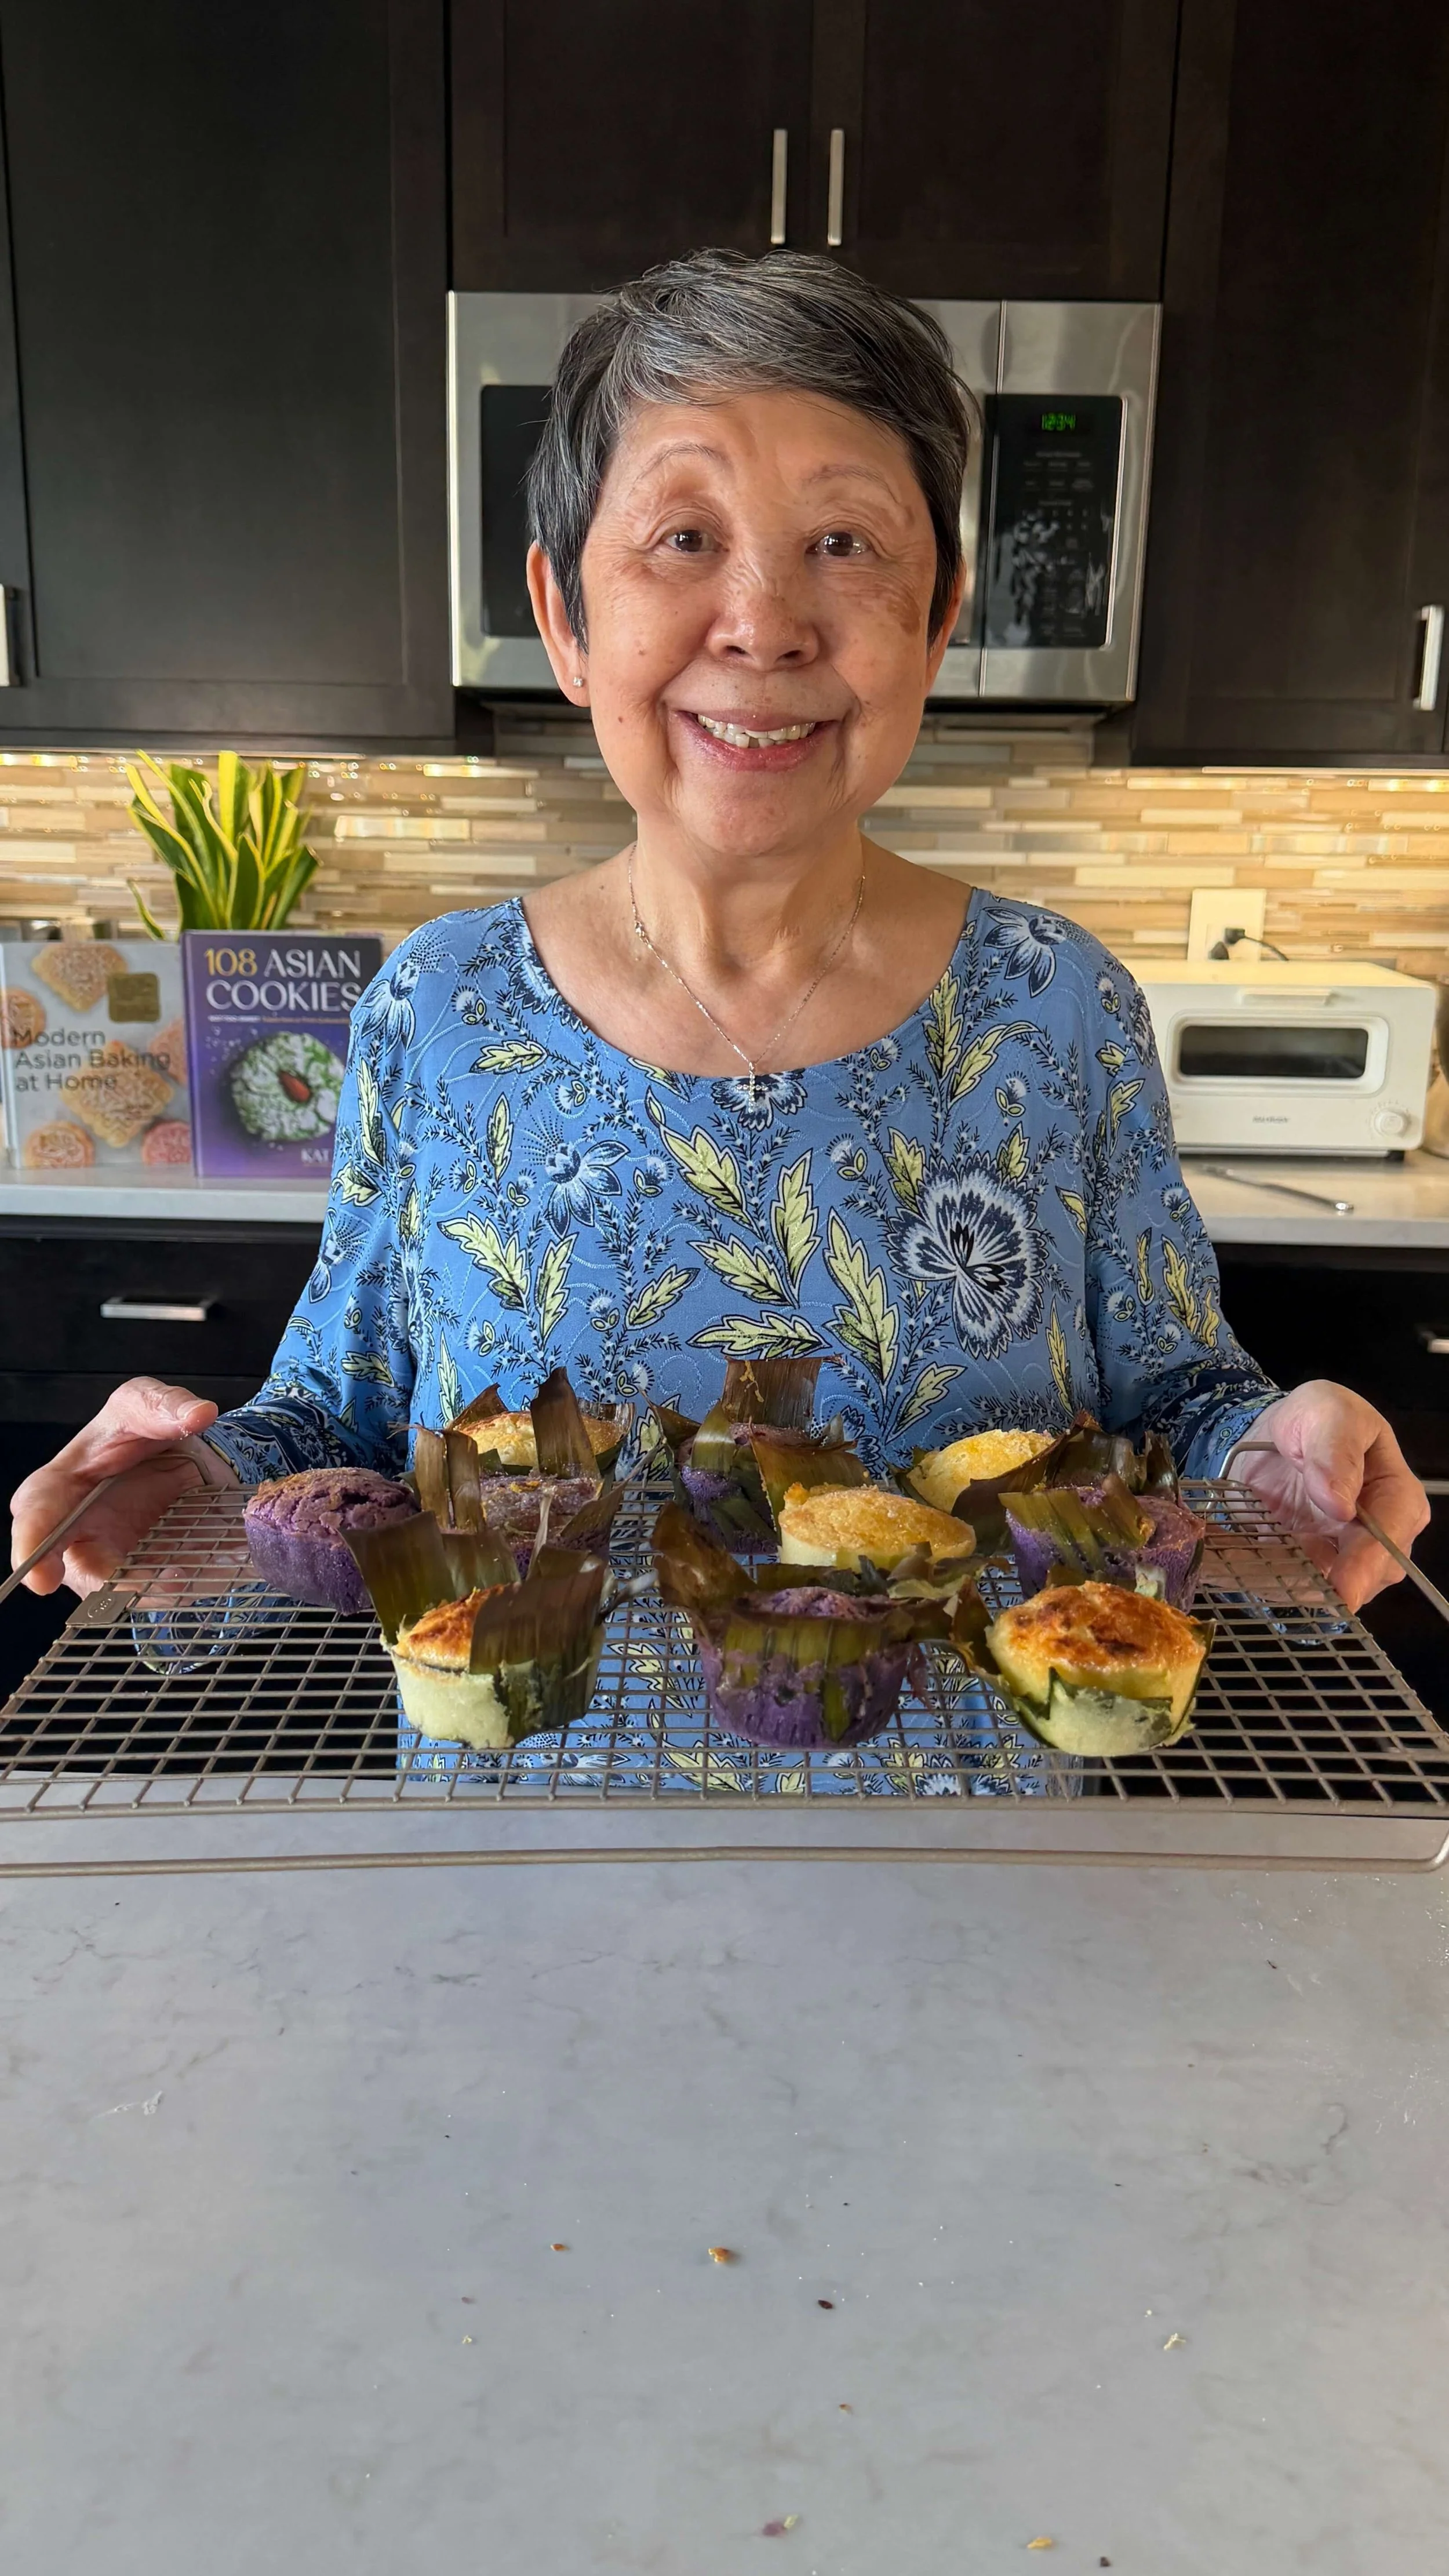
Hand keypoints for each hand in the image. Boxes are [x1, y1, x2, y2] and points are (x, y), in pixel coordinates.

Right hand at [10, 1378, 233, 1598]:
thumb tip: (198, 1413)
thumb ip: (162, 1404)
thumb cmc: (137, 1432)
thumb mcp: (142, 1405)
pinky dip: (176, 1584)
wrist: (177, 1455)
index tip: (41, 1578)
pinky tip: (195, 1572)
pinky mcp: (143, 1572)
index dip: (32, 1545)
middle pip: (74, 1567)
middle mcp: (77, 1529)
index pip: (37, 1512)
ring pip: (120, 1586)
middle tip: (128, 1585)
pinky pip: (156, 1589)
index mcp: (60, 1485)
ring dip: (148, 1586)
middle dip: (97, 1582)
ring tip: (178, 1575)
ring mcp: (109, 1556)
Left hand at [1228, 1379, 1429, 1611]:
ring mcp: (1341, 1557)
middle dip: (1328, 1586)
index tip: (1342, 1583)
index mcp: (1396, 1495)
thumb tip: (1340, 1503)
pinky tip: (1231, 1569)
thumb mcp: (1328, 1413)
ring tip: (1253, 1567)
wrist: (1275, 1432)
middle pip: (1365, 1578)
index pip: (1391, 1537)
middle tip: (1288, 1582)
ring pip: (1324, 1590)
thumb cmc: (1317, 1417)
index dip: (1367, 1562)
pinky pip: (1286, 1584)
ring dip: (1288, 1584)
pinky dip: (1260, 1579)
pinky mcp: (1305, 1567)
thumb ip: (1335, 1451)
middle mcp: (1376, 1537)